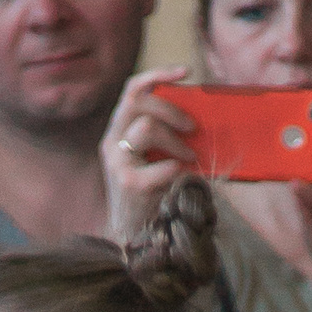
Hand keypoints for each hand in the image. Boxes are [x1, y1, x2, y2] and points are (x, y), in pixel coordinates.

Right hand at [101, 68, 199, 243]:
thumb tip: (200, 116)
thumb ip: (167, 136)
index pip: (133, 90)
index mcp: (118, 132)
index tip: (186, 72)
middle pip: (139, 102)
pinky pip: (161, 165)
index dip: (158, 74)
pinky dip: (176, 168)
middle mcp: (112, 143)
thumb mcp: (156, 158)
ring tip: (189, 157)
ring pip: (147, 128)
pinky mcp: (129, 183)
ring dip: (175, 141)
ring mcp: (118, 163)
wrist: (136, 239)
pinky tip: (180, 177)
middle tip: (193, 129)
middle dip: (172, 109)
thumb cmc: (153, 196)